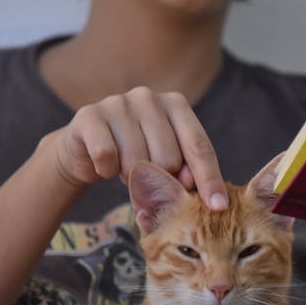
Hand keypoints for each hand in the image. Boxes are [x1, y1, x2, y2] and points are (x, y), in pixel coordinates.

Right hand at [49, 86, 228, 209]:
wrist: (86, 149)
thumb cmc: (138, 155)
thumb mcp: (168, 159)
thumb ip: (188, 170)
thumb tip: (203, 193)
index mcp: (176, 104)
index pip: (199, 146)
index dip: (209, 179)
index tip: (219, 207)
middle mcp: (149, 97)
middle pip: (168, 158)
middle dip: (161, 180)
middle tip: (149, 178)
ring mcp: (118, 102)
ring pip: (137, 162)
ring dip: (132, 179)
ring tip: (126, 170)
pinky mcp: (89, 114)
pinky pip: (106, 157)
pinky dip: (106, 171)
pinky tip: (106, 165)